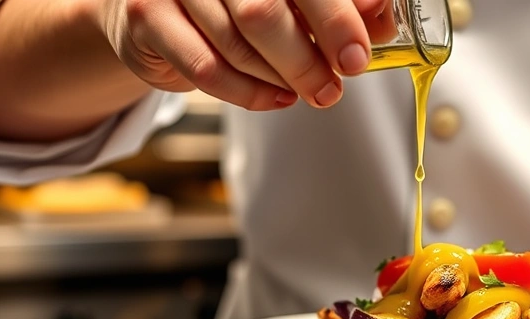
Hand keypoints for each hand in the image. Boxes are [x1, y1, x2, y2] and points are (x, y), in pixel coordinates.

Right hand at [96, 0, 388, 110]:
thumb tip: (381, 20)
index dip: (334, 16)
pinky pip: (207, 69)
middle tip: (332, 88)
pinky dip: (249, 93)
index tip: (357, 56)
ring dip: (280, 77)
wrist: (158, 8)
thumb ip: (341, 5)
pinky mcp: (148, 16)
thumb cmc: (238, 0)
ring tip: (308, 92)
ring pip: (237, 44)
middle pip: (263, 11)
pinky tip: (277, 97)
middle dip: (307, 58)